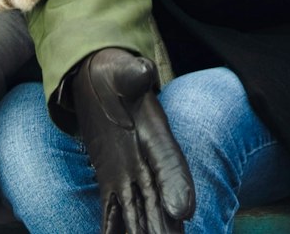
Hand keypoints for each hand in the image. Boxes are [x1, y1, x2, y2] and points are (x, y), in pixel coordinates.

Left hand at [68, 48, 194, 233]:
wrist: (106, 80)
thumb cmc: (118, 74)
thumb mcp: (126, 72)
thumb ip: (134, 75)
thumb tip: (142, 71)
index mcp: (156, 135)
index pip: (169, 164)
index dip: (176, 187)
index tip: (183, 210)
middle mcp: (147, 161)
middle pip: (159, 199)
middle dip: (164, 226)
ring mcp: (129, 174)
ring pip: (138, 211)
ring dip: (142, 230)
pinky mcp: (111, 180)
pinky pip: (112, 211)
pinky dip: (112, 229)